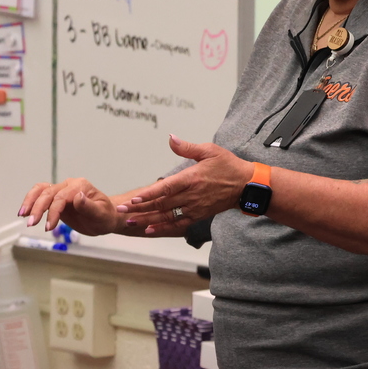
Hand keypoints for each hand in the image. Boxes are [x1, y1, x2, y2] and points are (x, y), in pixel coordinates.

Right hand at [18, 178, 118, 235]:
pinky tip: (25, 212)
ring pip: (41, 190)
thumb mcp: (101, 214)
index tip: (48, 227)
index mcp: (80, 186)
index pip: (61, 197)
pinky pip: (40, 196)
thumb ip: (89, 206)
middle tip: (31, 223)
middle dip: (38, 208)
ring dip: (30, 202)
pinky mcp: (56, 199)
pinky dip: (31, 202)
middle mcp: (69, 185)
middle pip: (48, 193)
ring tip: (23, 215)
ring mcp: (62, 191)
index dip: (53, 212)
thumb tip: (78, 197)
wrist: (105, 217)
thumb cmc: (105, 216)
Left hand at [116, 134, 252, 236]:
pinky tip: (149, 230)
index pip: (165, 189)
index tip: (132, 200)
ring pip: (166, 216)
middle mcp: (191, 195)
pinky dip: (163, 228)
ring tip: (130, 222)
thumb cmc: (228, 165)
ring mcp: (194, 207)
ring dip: (147, 220)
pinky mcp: (198, 215)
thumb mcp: (209, 150)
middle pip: (161, 204)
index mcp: (191, 178)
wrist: (246, 186)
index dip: (148, 195)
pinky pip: (177, 224)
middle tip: (121, 211)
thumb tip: (171, 138)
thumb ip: (187, 147)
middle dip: (140, 209)